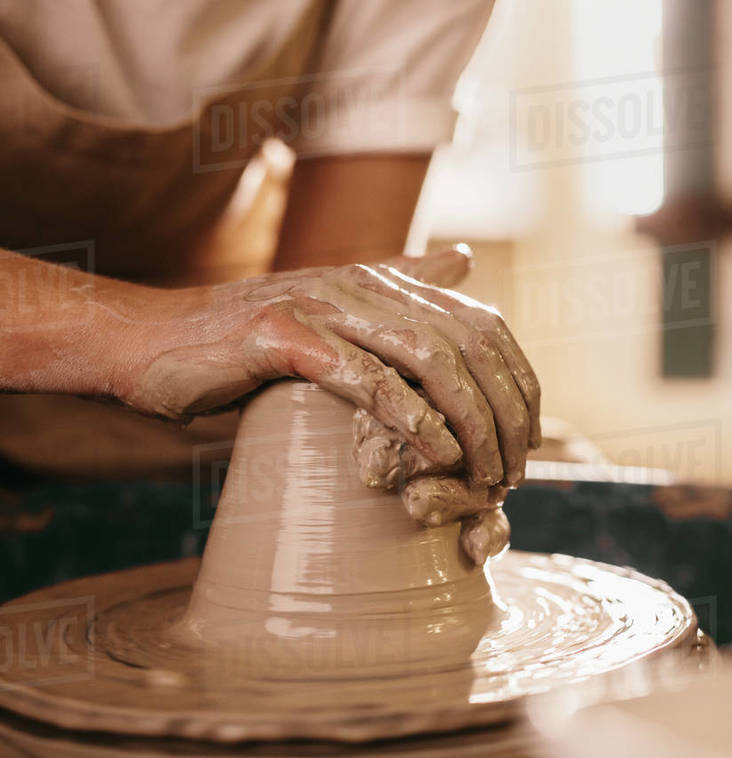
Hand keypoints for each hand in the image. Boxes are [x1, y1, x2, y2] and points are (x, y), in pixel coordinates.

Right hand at [116, 247, 540, 489]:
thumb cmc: (247, 346)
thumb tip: (462, 257)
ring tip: (486, 472)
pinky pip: (364, 377)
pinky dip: (408, 418)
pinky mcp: (283, 335)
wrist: (149, 344)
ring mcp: (324, 304)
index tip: (529, 438)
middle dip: (506, 411)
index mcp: (385, 282)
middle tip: (515, 469)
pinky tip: (434, 454)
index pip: (484, 327)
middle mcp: (364, 284)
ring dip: (470, 422)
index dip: (519, 383)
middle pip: (471, 343)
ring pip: (429, 357)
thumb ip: (400, 289)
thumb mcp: (335, 315)